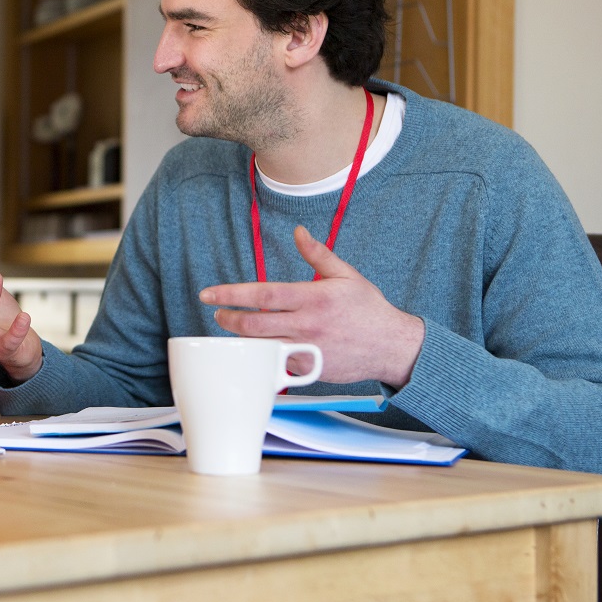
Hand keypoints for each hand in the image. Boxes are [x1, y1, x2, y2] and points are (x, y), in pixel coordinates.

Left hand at [199, 226, 423, 387]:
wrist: (392, 346)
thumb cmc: (369, 310)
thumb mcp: (346, 275)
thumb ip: (318, 254)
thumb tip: (299, 232)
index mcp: (313, 298)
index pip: (262, 294)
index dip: (231, 294)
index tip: (210, 295)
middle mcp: (307, 325)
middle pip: (254, 325)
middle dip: (229, 320)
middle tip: (219, 315)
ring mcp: (307, 349)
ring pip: (261, 347)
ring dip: (241, 340)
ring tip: (234, 330)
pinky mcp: (309, 368)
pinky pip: (277, 364)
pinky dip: (262, 356)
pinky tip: (257, 349)